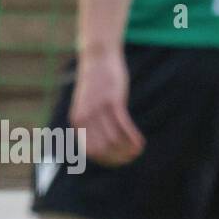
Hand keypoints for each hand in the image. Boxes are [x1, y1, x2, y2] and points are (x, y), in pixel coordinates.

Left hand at [69, 47, 145, 166]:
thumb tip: (100, 145)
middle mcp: (85, 117)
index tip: (119, 161)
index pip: (91, 151)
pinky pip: (124, 125)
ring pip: (115, 139)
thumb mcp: (87, 105)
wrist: (97, 57)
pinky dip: (133, 137)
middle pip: (104, 148)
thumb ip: (91, 124)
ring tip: (138, 151)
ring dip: (128, 149)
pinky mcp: (113, 100)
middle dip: (119, 157)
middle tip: (131, 157)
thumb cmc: (94, 83)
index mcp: (78, 122)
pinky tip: (140, 142)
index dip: (106, 160)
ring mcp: (99, 108)